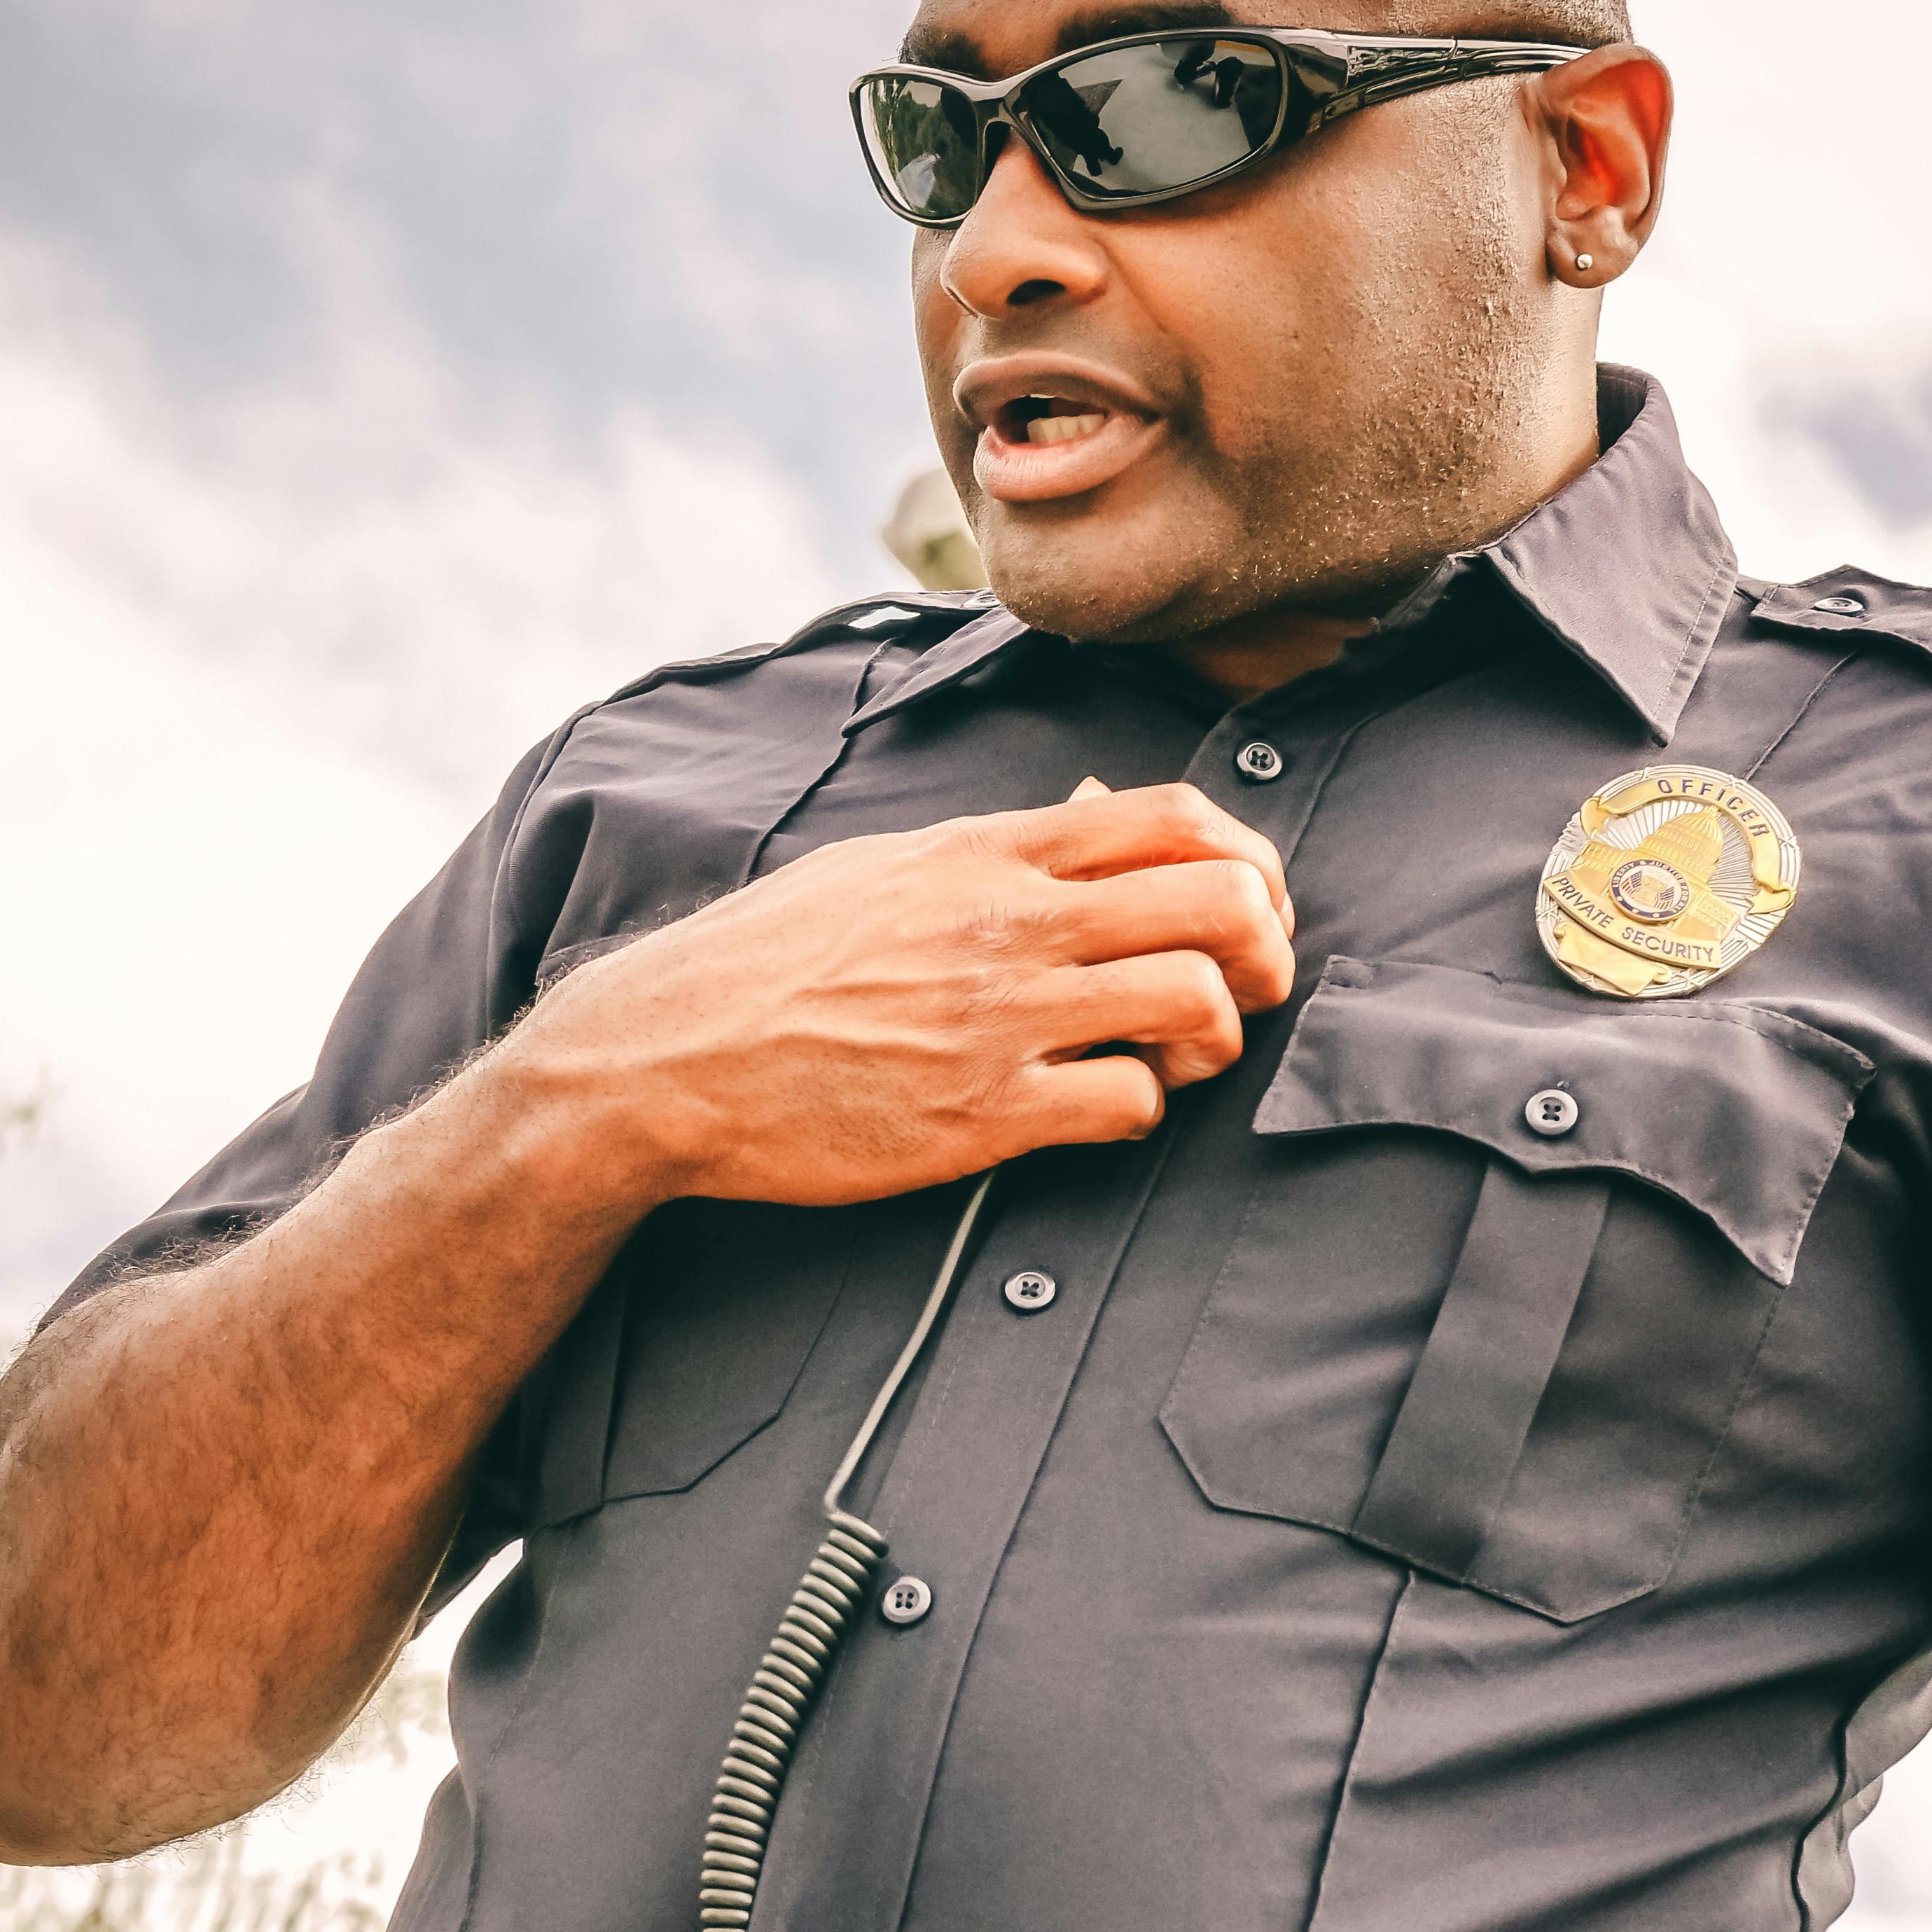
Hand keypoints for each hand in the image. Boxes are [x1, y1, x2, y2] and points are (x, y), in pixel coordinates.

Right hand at [497, 777, 1295, 1211]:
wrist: (667, 1054)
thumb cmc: (767, 962)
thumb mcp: (882, 867)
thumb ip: (992, 849)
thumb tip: (1086, 817)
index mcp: (989, 851)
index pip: (1177, 818)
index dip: (1249, 862)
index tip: (1244, 906)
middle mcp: (1010, 921)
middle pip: (1219, 901)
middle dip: (1264, 951)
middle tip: (1242, 991)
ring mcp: (1001, 1016)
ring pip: (1197, 1000)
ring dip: (1215, 1037)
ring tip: (1178, 1058)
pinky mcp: (983, 1113)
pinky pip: (1129, 1104)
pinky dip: (1142, 1112)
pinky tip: (1100, 1111)